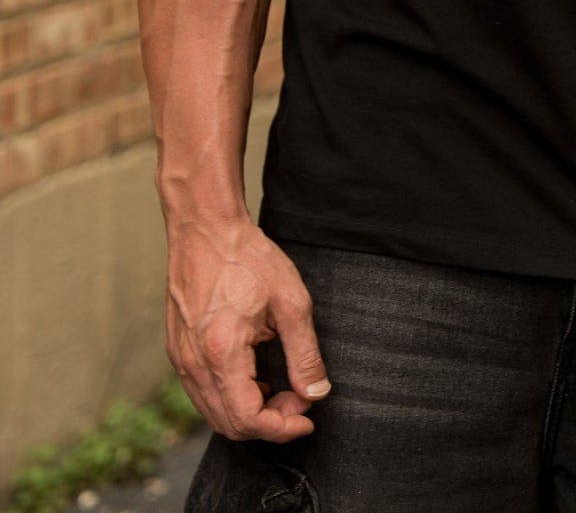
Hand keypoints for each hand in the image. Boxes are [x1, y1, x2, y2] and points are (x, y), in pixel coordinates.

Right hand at [165, 216, 330, 440]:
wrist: (205, 228)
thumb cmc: (248, 257)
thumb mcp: (290, 301)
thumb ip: (305, 353)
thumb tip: (316, 393)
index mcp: (221, 352)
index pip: (248, 419)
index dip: (282, 428)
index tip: (307, 415)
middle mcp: (193, 363)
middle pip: (228, 424)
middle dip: (268, 422)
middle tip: (297, 398)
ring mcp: (180, 358)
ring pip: (213, 412)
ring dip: (248, 413)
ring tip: (279, 387)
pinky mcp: (177, 350)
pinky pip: (202, 393)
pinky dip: (229, 398)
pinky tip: (254, 375)